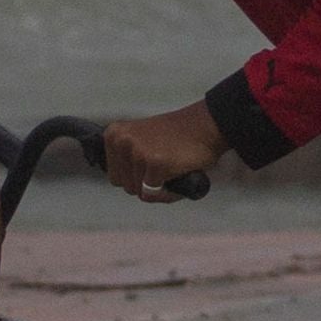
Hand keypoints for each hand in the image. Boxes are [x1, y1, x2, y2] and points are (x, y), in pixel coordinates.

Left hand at [97, 101, 227, 197]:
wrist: (206, 126)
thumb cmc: (179, 136)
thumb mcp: (141, 140)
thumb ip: (127, 159)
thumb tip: (124, 183)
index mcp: (115, 134)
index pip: (114, 175)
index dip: (135, 177)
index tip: (150, 167)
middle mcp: (122, 141)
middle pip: (125, 186)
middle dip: (145, 184)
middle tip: (163, 169)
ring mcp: (138, 152)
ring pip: (139, 191)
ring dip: (158, 188)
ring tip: (172, 169)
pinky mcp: (154, 163)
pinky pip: (154, 195)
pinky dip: (168, 192)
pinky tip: (177, 174)